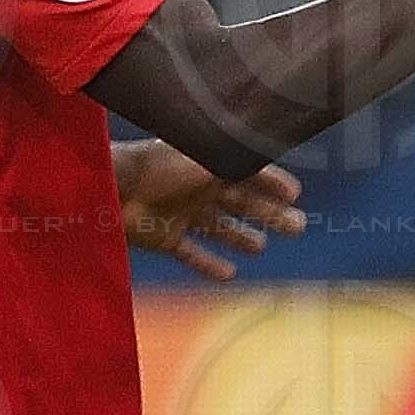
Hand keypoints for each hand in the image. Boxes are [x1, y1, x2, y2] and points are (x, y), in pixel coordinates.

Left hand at [112, 138, 304, 277]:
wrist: (115, 189)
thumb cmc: (161, 167)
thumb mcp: (208, 156)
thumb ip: (239, 155)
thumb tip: (269, 139)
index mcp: (209, 164)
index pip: (249, 173)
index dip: (273, 182)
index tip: (295, 194)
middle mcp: (197, 188)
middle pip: (242, 203)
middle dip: (270, 214)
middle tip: (299, 226)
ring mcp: (181, 213)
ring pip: (218, 228)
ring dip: (240, 238)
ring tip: (260, 248)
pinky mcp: (165, 237)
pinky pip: (192, 254)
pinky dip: (209, 265)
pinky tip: (229, 275)